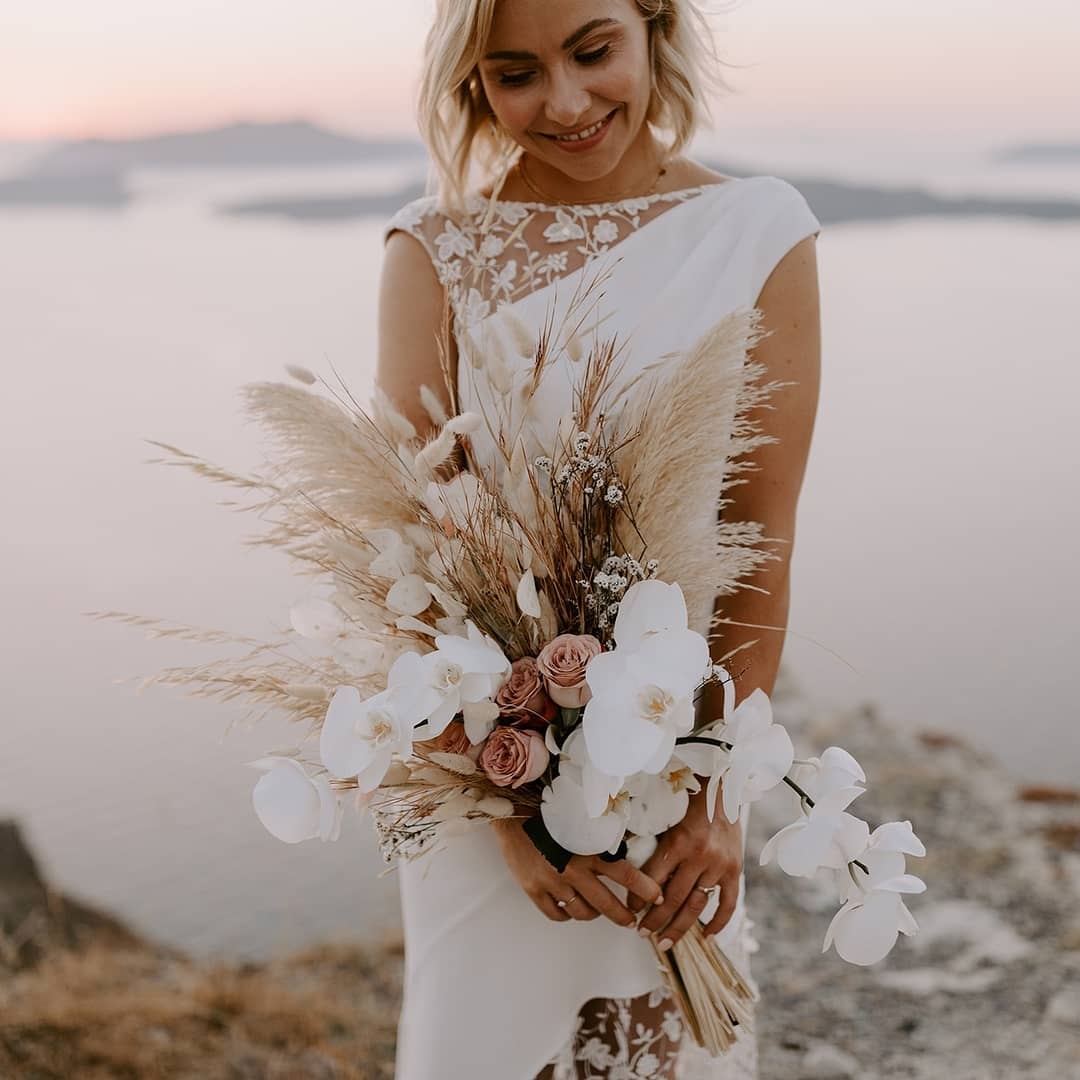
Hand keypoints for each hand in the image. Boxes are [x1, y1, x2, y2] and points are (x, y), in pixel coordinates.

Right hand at [492, 817, 662, 928]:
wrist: (512, 812)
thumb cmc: (549, 811)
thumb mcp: (580, 821)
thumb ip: (599, 838)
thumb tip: (624, 849)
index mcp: (589, 849)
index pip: (627, 874)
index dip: (646, 889)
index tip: (657, 897)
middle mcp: (574, 869)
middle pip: (607, 904)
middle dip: (624, 916)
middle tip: (632, 921)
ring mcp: (554, 882)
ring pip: (582, 913)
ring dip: (593, 914)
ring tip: (597, 911)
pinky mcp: (534, 890)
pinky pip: (556, 915)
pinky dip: (565, 915)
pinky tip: (569, 908)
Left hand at [627, 784, 741, 950]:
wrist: (722, 789)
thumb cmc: (687, 804)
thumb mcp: (667, 821)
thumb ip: (655, 847)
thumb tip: (633, 874)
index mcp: (678, 842)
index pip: (654, 879)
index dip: (640, 899)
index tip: (630, 912)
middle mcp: (699, 856)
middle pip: (673, 898)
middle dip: (656, 920)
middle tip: (643, 935)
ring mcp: (719, 865)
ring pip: (697, 905)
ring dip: (680, 927)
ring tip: (665, 942)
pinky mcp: (735, 869)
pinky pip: (727, 903)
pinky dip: (718, 922)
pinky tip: (707, 937)